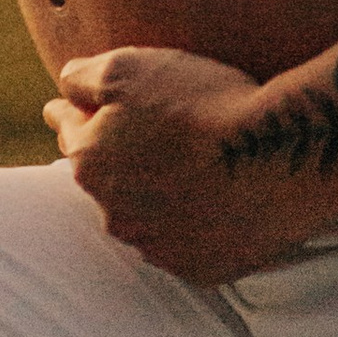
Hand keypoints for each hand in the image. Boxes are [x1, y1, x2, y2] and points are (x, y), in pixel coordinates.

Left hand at [46, 46, 317, 285]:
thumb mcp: (130, 68)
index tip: (65, 109)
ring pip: (143, 215)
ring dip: (155, 194)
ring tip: (188, 165)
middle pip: (106, 177)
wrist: (272, 156)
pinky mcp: (198, 268)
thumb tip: (66, 84)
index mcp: (91, 162)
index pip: (69, 132)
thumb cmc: (201, 104)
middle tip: (145, 133)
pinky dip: (192, 223)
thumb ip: (85, 76)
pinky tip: (214, 199)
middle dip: (116, 158)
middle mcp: (114, 213)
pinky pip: (185, 243)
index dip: (71, 114)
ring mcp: (156, 246)